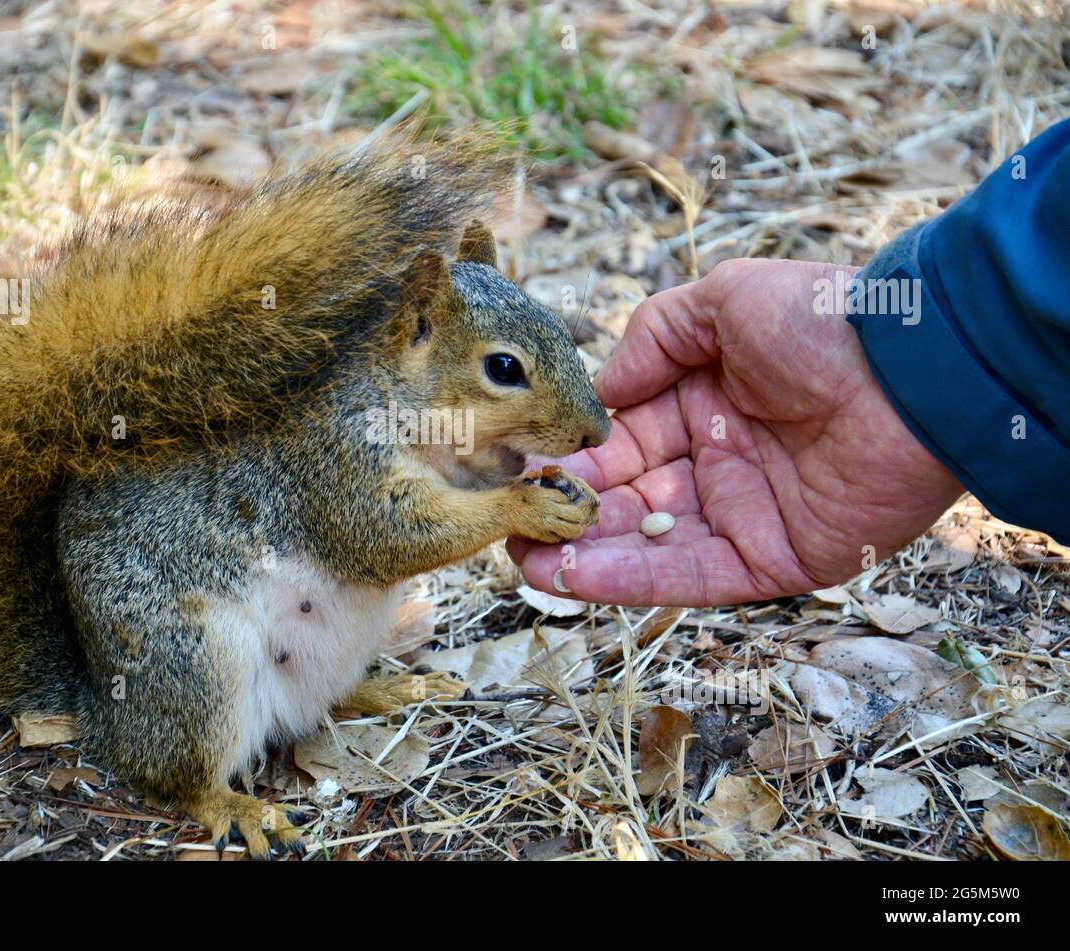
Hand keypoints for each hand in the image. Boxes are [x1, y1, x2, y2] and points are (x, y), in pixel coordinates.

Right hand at [508, 258, 962, 606]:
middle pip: (625, 499)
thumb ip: (652, 339)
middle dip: (564, 512)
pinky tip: (568, 576)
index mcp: (703, 406)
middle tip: (506, 523)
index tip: (516, 469)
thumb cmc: (822, 323)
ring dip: (581, 554)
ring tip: (520, 559)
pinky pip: (687, 575)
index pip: (620, 442)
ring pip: (646, 543)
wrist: (916, 372)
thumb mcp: (722, 301)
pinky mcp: (771, 561)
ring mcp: (742, 516)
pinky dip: (627, 579)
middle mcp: (716, 464)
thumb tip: (600, 396)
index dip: (568, 457)